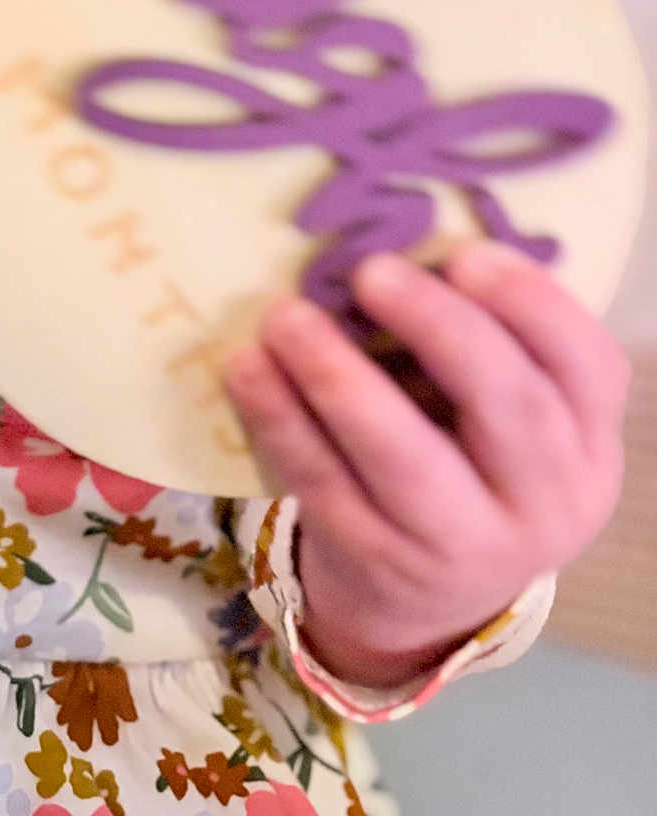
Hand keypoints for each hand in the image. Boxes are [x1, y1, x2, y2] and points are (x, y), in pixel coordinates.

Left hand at [223, 241, 629, 686]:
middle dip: (438, 328)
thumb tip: (397, 236)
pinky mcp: (378, 562)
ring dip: (337, 376)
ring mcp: (464, 546)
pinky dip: (280, 420)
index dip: (534, 304)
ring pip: (405, 458)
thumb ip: (478, 343)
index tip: (466, 253)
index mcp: (585, 443)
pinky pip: (325, 484)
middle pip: (509, 408)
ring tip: (284, 316)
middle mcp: (545, 502)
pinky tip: (247, 367)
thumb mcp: (498, 417)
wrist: (421, 598)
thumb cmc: (459, 461)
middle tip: (369, 270)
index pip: (587, 366)